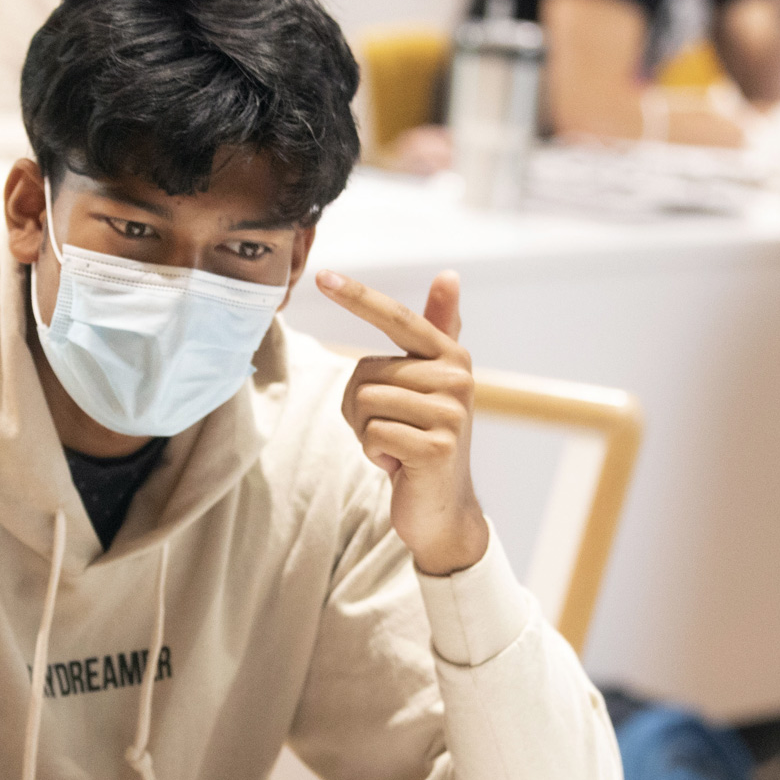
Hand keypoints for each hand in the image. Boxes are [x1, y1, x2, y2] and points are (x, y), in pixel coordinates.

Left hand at [320, 269, 489, 576]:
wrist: (443, 506)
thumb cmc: (425, 438)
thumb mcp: (429, 383)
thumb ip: (438, 329)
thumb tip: (450, 273)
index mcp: (451, 356)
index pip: (397, 318)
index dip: (358, 297)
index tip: (322, 276)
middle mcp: (457, 378)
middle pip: (365, 372)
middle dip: (361, 407)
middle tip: (393, 430)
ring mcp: (450, 413)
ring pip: (365, 402)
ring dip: (366, 431)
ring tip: (396, 447)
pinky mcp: (437, 447)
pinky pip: (373, 434)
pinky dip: (374, 453)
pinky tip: (399, 465)